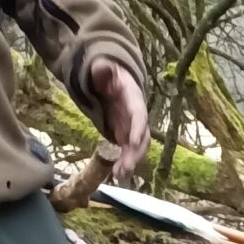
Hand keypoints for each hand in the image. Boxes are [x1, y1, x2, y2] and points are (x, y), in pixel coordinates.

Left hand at [88, 60, 150, 181]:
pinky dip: (123, 164)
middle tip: (126, 167)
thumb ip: (103, 70)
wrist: (112, 83)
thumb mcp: (104, 69)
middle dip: (135, 153)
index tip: (133, 142)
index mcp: (133, 99)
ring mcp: (132, 128)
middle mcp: (137, 117)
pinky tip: (116, 174)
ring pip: (136, 149)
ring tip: (119, 175)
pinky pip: (127, 153)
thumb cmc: (108, 75)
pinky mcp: (125, 137)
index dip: (137, 128)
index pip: (139, 115)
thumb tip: (102, 69)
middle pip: (141, 137)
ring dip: (129, 163)